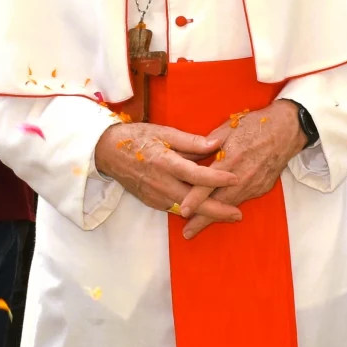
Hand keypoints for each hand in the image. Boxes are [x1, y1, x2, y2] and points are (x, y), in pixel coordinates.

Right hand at [97, 123, 240, 220]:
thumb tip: (217, 144)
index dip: (217, 178)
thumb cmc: (138, 138)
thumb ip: (191, 141)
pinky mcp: (152, 202)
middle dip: (217, 210)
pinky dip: (192, 211)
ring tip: (229, 214)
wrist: (107, 152)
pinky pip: (176, 208)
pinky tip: (207, 210)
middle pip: (193, 202)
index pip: (196, 174)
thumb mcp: (164, 132)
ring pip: (185, 209)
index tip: (236, 178)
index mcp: (165, 162)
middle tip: (238, 214)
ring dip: (207, 213)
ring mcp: (156, 196)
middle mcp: (161, 183)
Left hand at [175, 103, 306, 239]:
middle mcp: (242, 176)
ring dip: (214, 217)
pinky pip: (242, 200)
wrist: (285, 130)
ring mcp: (254, 184)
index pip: (208, 184)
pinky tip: (219, 213)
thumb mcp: (227, 128)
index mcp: (230, 159)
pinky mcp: (261, 188)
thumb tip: (191, 155)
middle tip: (187, 233)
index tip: (183, 211)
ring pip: (230, 205)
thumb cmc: (255, 125)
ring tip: (198, 227)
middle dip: (202, 219)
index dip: (194, 199)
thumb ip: (207, 144)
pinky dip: (229, 208)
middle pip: (218, 202)